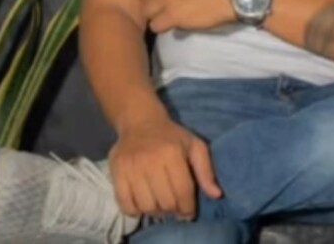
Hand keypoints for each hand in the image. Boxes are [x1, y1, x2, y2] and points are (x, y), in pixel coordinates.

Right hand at [108, 115, 222, 219]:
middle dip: (173, 211)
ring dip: (156, 212)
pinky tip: (144, 203)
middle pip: (165, 202)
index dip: (188, 208)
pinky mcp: (116, 172)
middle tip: (174, 208)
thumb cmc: (171, 136)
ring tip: (160, 205)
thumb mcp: (195, 146)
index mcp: (172, 153)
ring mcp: (131, 167)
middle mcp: (150, 160)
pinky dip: (136, 210)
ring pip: (147, 206)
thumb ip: (206, 171)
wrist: (140, 122)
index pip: (183, 192)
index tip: (188, 212)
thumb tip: (217, 194)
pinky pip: (126, 205)